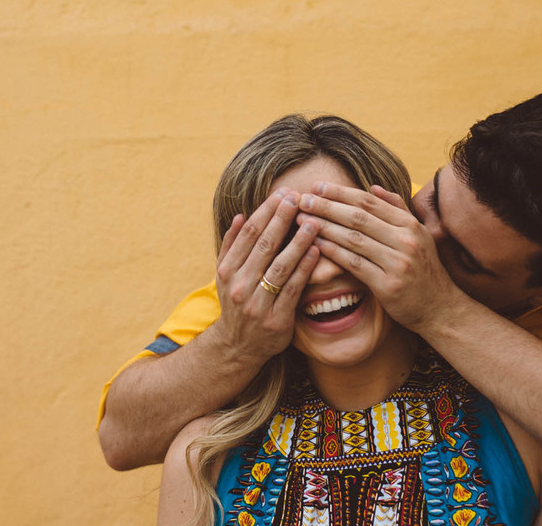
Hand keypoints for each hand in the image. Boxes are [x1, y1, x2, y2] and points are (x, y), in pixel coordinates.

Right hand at [212, 189, 320, 365]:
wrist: (236, 346)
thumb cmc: (236, 303)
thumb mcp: (226, 274)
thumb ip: (232, 245)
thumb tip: (241, 215)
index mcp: (227, 271)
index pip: (248, 234)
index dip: (266, 212)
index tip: (283, 194)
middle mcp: (239, 286)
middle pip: (264, 246)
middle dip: (282, 219)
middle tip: (298, 197)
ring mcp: (257, 304)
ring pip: (280, 266)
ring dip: (297, 242)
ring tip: (313, 221)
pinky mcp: (276, 320)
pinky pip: (293, 289)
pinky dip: (304, 269)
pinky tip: (316, 251)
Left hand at [298, 183, 463, 331]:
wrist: (439, 308)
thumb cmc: (424, 269)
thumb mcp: (419, 235)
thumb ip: (397, 209)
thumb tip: (374, 186)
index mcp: (411, 225)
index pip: (370, 202)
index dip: (341, 193)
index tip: (318, 186)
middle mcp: (406, 241)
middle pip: (358, 218)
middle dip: (327, 206)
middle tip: (303, 199)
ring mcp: (398, 263)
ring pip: (353, 239)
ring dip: (325, 227)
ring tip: (302, 220)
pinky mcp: (388, 285)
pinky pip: (354, 264)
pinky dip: (333, 252)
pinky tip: (316, 244)